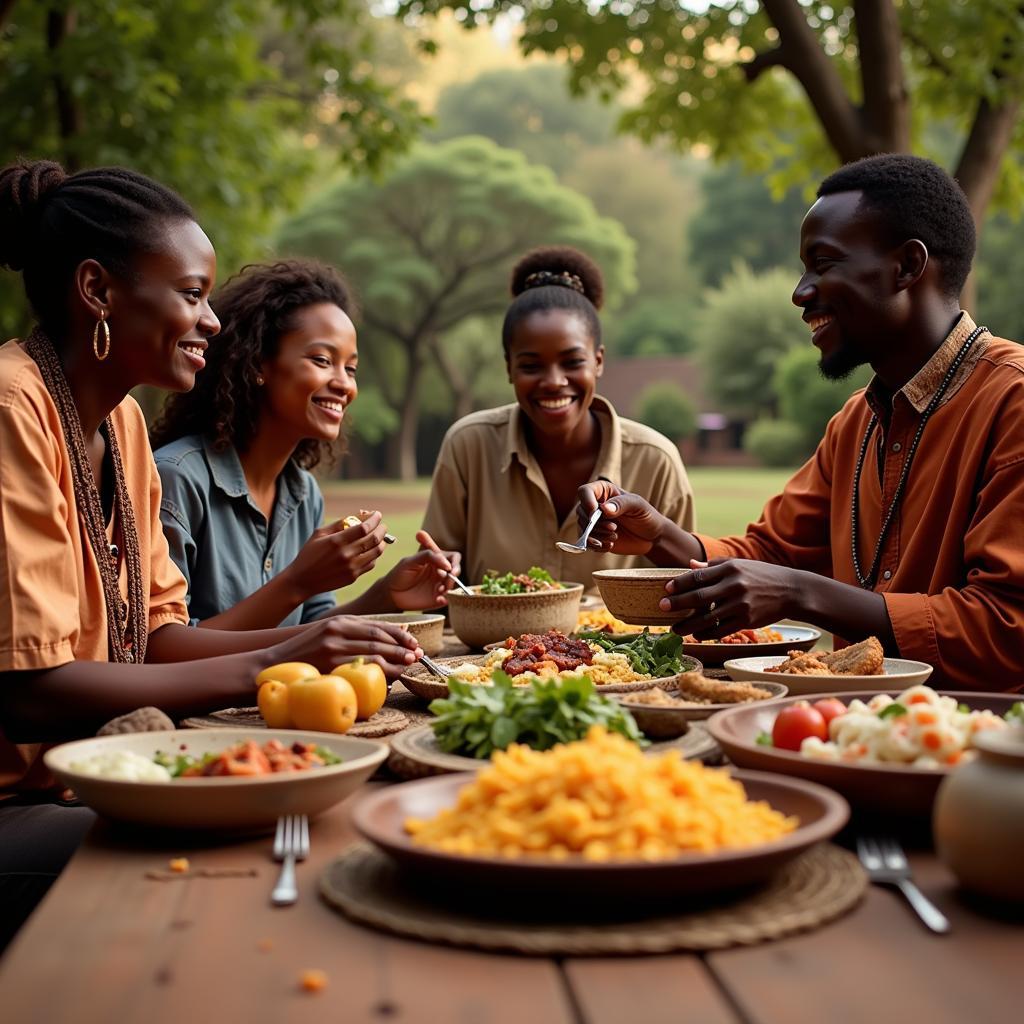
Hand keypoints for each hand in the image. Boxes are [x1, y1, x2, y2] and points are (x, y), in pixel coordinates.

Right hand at [265, 614, 421, 679]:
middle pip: (378, 639)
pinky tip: (389, 677)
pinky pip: (361, 669)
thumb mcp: (328, 634)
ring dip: (395, 661)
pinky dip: (379, 673)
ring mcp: (333, 648)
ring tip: (408, 666)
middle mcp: (338, 631)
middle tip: (417, 655)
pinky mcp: (329, 665)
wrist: (273, 664)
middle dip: (402, 647)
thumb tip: (386, 639)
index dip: (398, 634)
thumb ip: (352, 634)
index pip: (376, 625)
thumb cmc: (304, 652)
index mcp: (339, 621)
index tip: (413, 641)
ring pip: (374, 654)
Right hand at [285, 511, 387, 597]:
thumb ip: (340, 523)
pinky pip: (371, 563)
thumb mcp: (320, 533)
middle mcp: (346, 554)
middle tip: (382, 524)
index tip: (377, 514)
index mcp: (336, 541)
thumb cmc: (310, 553)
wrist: (302, 581)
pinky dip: (375, 554)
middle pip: (374, 539)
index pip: (364, 527)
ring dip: (382, 541)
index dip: (374, 519)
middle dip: (381, 528)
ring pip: (376, 552)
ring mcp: (351, 567)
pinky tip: (371, 549)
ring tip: (380, 536)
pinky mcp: (353, 577)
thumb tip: (362, 514)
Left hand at [386, 531, 462, 609]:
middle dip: (454, 574)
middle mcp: (440, 572)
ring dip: (449, 585)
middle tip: (447, 576)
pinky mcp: (437, 599)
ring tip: (440, 589)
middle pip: (456, 570)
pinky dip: (445, 598)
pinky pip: (447, 599)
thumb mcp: (411, 561)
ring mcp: (440, 586)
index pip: (452, 557)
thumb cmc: (400, 574)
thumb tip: (447, 564)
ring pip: (453, 584)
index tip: (447, 566)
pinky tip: (439, 598)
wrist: (391, 593)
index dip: (454, 561)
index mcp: (435, 560)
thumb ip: (428, 555)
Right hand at [575, 481, 665, 555]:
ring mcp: (594, 523)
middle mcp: (595, 506)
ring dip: (597, 535)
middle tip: (613, 528)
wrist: (652, 537)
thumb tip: (604, 508)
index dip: (586, 501)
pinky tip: (610, 546)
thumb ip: (621, 504)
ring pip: (583, 528)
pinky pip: (587, 542)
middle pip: (581, 512)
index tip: (594, 512)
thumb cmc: (646, 515)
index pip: (584, 492)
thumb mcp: (637, 505)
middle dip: (595, 523)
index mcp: (604, 492)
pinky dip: (596, 546)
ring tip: (615, 537)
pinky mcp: (596, 537)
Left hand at [660, 558, 803, 638]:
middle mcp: (734, 585)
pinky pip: (721, 630)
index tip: (666, 589)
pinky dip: (706, 633)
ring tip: (675, 629)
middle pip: (699, 597)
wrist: (792, 591)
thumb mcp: (739, 565)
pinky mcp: (747, 620)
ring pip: (708, 618)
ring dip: (688, 625)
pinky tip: (697, 634)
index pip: (698, 576)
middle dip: (678, 603)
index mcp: (730, 568)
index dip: (680, 583)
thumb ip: (714, 565)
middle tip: (662, 607)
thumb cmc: (761, 575)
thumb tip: (690, 565)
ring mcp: (741, 604)